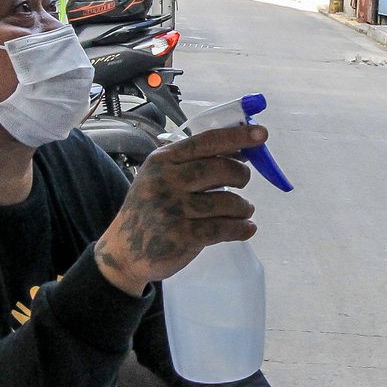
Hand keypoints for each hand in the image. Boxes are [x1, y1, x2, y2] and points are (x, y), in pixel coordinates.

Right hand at [95, 125, 261, 295]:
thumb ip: (193, 162)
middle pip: (221, 169)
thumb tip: (241, 150)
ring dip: (243, 206)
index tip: (261, 135)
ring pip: (228, 201)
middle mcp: (166, 181)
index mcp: (162, 160)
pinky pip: (225, 228)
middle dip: (241, 174)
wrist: (124, 252)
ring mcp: (174, 210)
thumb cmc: (151, 208)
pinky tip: (246, 228)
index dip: (236, 136)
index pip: (205, 142)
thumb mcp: (160, 176)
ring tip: (243, 210)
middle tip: (243, 181)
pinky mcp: (183, 237)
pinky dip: (242, 228)